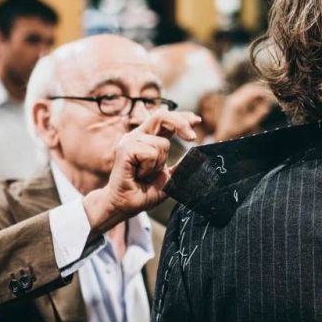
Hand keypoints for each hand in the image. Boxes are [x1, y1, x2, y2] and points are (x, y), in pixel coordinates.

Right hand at [83, 109, 200, 233]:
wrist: (126, 205)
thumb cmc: (143, 193)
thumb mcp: (169, 178)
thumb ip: (181, 166)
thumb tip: (197, 156)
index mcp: (148, 139)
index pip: (166, 120)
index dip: (182, 117)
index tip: (197, 121)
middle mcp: (138, 136)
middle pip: (162, 116)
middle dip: (180, 124)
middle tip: (192, 137)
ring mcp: (130, 141)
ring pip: (161, 143)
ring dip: (159, 163)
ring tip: (146, 174)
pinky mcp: (124, 149)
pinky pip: (150, 153)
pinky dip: (150, 167)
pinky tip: (139, 174)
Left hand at [213, 83, 275, 141]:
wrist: (223, 133)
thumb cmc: (237, 130)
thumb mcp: (250, 123)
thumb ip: (260, 113)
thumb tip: (268, 105)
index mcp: (238, 103)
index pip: (253, 92)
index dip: (263, 92)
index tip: (271, 96)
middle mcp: (234, 98)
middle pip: (250, 87)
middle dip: (260, 90)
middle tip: (269, 96)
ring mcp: (232, 98)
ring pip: (247, 89)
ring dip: (256, 92)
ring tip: (263, 100)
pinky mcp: (232, 99)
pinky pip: (244, 93)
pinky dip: (251, 95)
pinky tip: (255, 102)